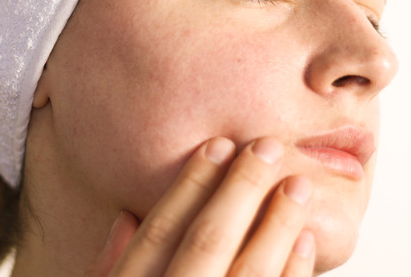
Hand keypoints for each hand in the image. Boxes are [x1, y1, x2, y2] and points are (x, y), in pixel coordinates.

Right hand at [85, 137, 314, 276]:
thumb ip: (108, 267)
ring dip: (276, 225)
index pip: (159, 232)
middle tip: (266, 147)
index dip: (190, 185)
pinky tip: (302, 241)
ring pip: (249, 272)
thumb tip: (126, 216)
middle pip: (207, 241)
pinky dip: (292, 274)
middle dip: (240, 190)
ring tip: (298, 185)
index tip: (217, 146)